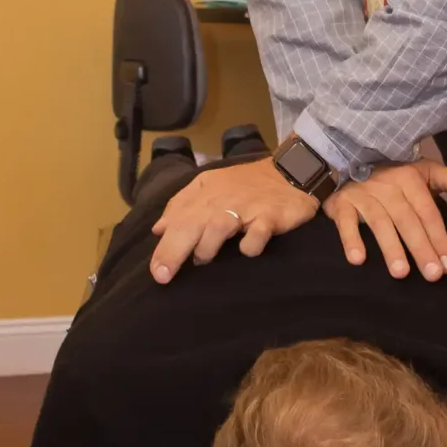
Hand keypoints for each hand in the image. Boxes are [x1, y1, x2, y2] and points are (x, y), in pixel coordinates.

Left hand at [148, 159, 318, 284]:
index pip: (177, 219)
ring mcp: (246, 207)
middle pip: (191, 225)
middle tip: (163, 276)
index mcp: (204, 192)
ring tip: (203, 260)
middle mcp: (221, 200)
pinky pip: (257, 233)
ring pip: (218, 227)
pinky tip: (248, 250)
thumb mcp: (210, 185)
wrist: (290, 170)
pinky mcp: (270, 216)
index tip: (156, 272)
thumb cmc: (246, 184)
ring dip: (207, 247)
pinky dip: (250, 245)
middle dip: (173, 252)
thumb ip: (183, 204)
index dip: (164, 246)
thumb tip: (158, 229)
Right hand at [324, 160, 446, 281]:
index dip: (439, 239)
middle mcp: (387, 186)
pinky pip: (345, 222)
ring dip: (390, 248)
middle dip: (420, 248)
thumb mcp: (424, 172)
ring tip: (401, 273)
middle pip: (407, 221)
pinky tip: (357, 260)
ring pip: (379, 223)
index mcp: (410, 179)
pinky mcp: (341, 204)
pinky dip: (350, 240)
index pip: (428, 213)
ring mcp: (363, 195)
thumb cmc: (395, 174)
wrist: (351, 158)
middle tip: (431, 275)